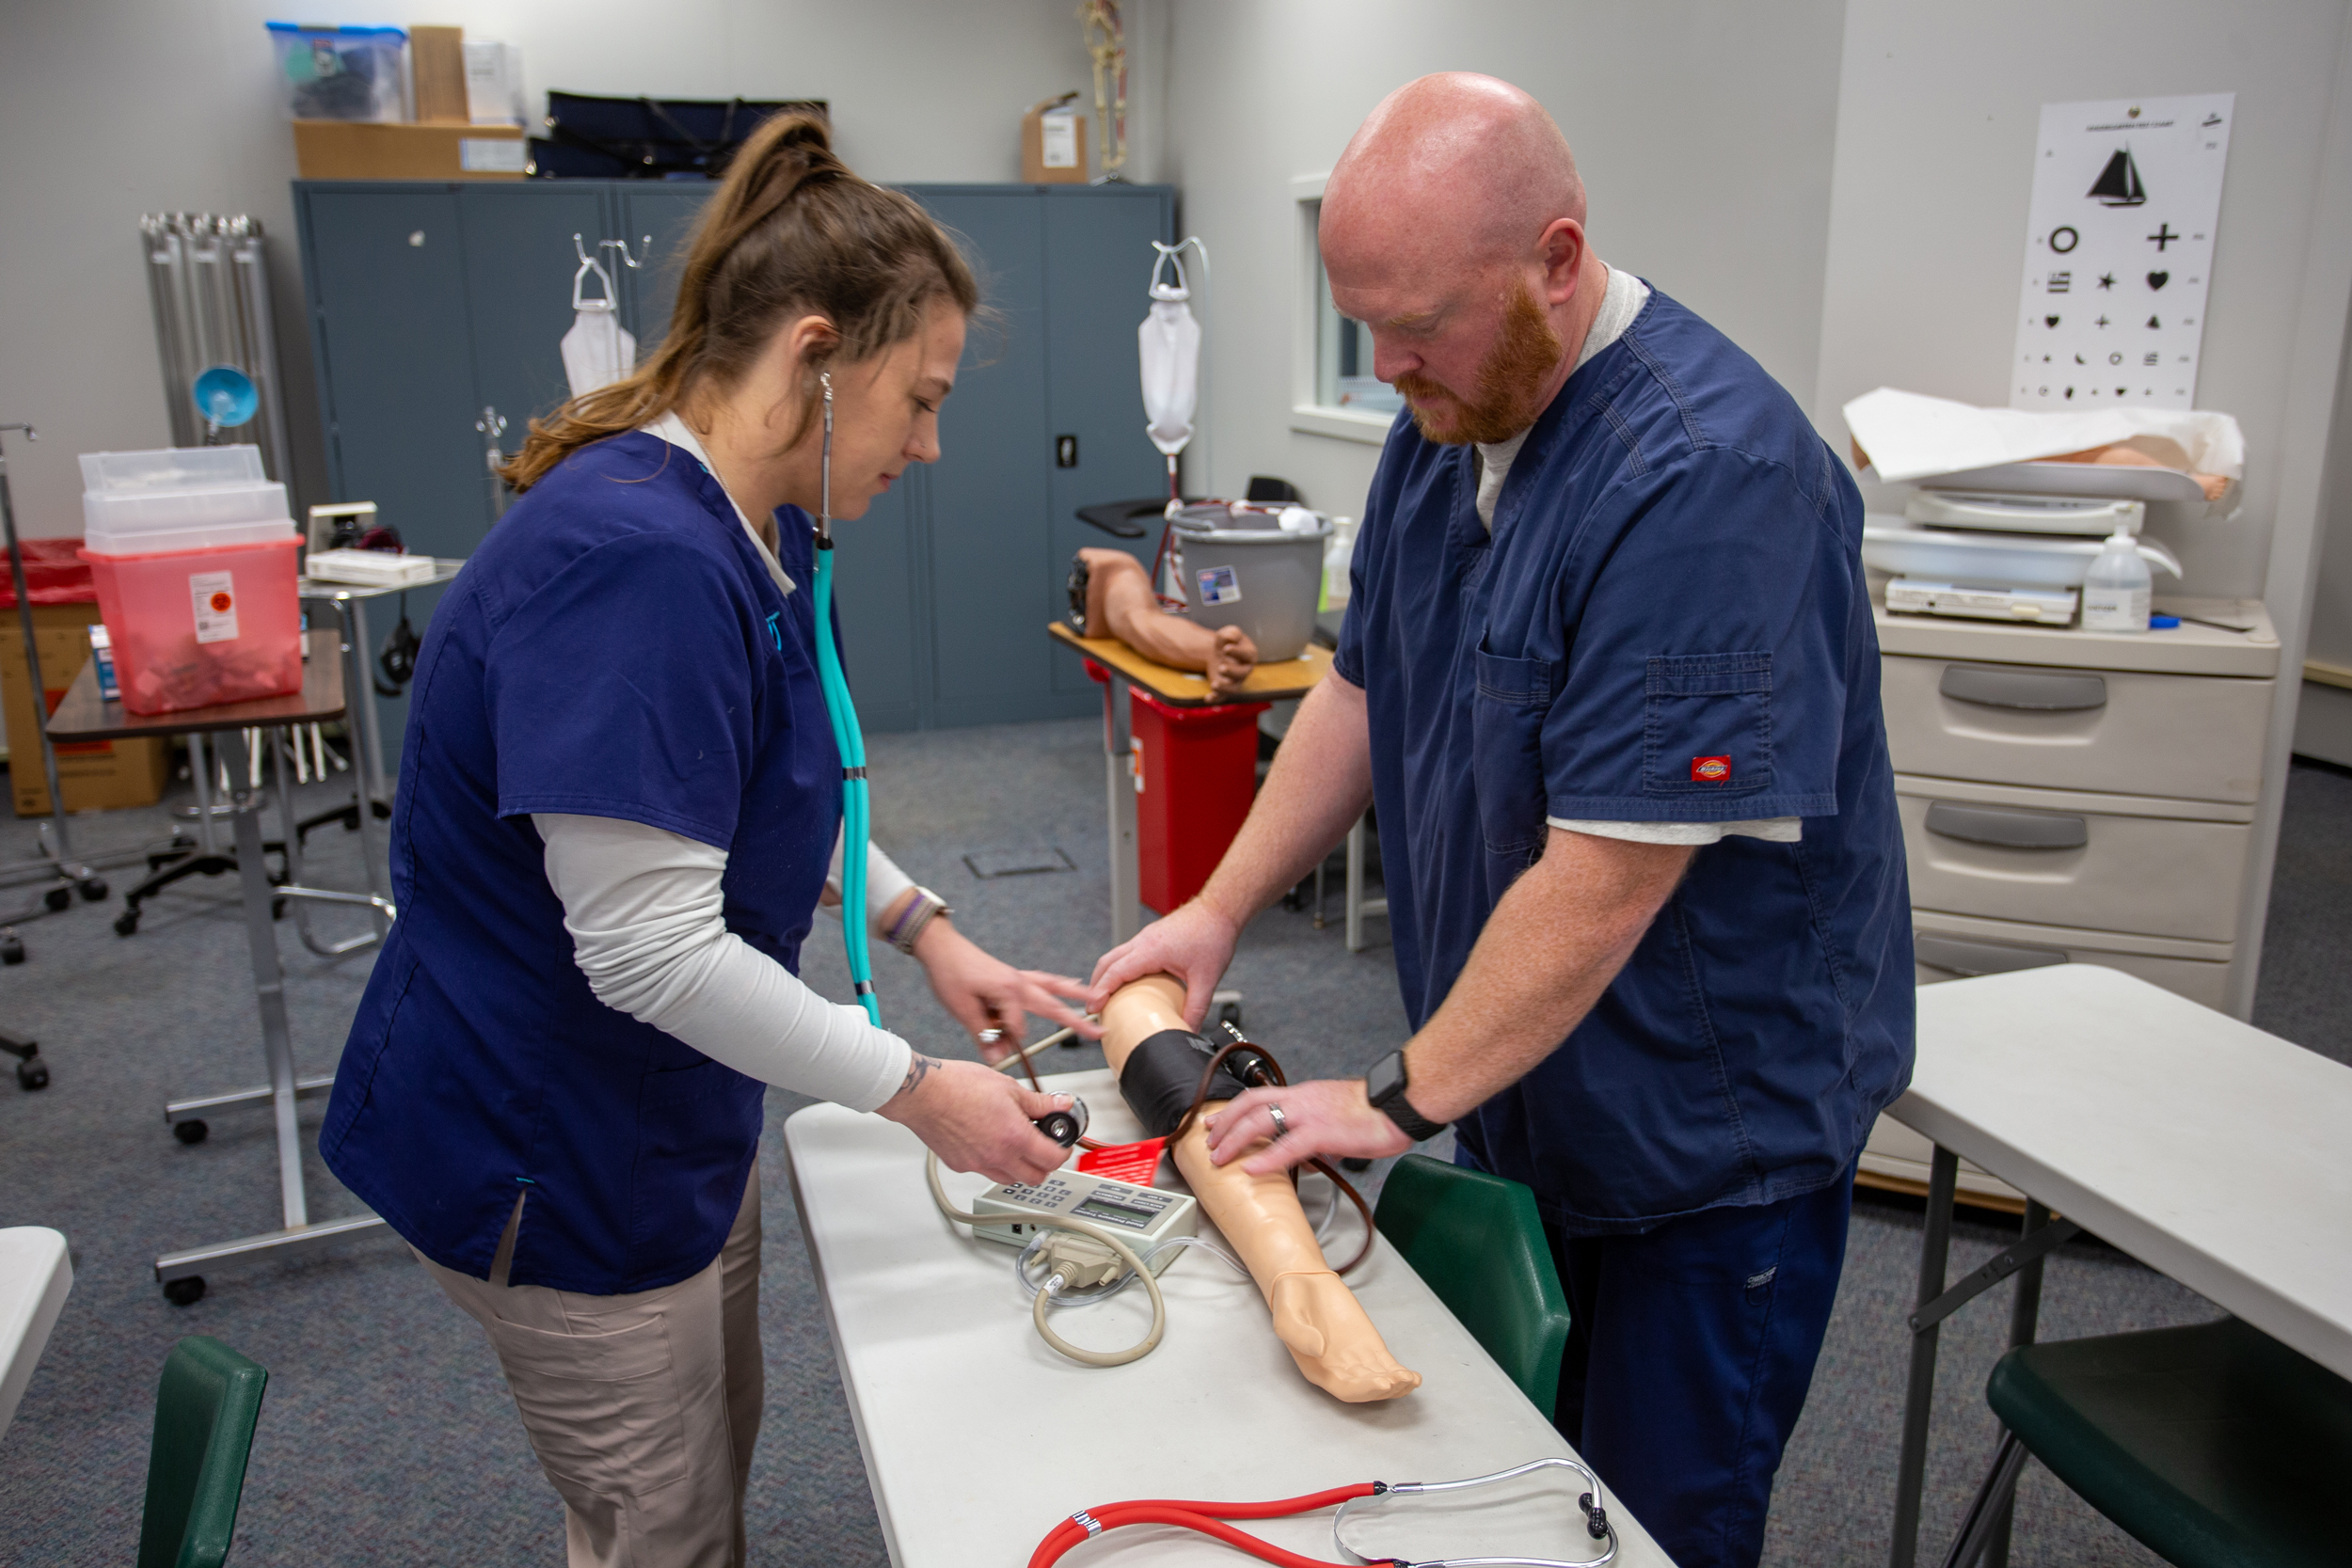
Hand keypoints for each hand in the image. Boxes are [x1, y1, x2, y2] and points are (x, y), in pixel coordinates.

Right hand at [877, 1053, 1073, 1185]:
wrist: (923, 1093)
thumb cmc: (958, 1086)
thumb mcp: (1008, 1087)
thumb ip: (1039, 1102)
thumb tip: (1061, 1104)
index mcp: (1015, 1137)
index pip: (1053, 1160)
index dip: (1063, 1151)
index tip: (1061, 1143)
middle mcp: (997, 1157)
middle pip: (1034, 1178)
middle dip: (1044, 1165)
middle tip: (1043, 1147)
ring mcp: (977, 1164)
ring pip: (1009, 1179)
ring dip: (1019, 1168)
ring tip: (1015, 1145)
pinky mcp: (960, 1165)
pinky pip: (984, 1172)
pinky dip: (993, 1163)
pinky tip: (989, 1142)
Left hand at [913, 919, 1098, 1059]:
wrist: (942, 948)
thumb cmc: (949, 974)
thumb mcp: (962, 1010)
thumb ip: (983, 1034)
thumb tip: (997, 1056)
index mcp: (1008, 990)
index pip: (1017, 1028)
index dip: (1005, 1040)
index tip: (992, 1046)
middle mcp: (1019, 982)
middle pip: (1054, 1005)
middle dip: (1077, 1021)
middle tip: (1098, 1032)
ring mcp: (1019, 977)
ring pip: (1055, 988)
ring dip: (1076, 996)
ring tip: (1096, 1001)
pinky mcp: (1014, 976)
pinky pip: (1045, 980)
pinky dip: (1060, 984)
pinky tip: (1072, 983)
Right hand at [1087, 899, 1240, 1027]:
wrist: (1220, 909)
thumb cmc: (1213, 935)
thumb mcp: (1207, 979)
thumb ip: (1196, 1008)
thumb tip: (1189, 1031)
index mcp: (1151, 950)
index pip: (1116, 972)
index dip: (1101, 992)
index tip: (1092, 1009)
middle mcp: (1143, 940)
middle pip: (1107, 962)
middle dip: (1096, 985)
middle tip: (1094, 1007)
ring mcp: (1147, 936)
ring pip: (1116, 955)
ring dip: (1107, 975)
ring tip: (1107, 997)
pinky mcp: (1153, 936)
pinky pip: (1128, 952)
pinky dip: (1120, 968)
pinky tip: (1129, 981)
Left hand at [1204, 1078, 1410, 1175]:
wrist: (1397, 1103)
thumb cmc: (1374, 1111)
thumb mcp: (1337, 1118)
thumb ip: (1321, 1135)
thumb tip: (1317, 1157)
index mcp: (1304, 1095)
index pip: (1259, 1095)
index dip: (1233, 1109)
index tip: (1215, 1121)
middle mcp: (1301, 1100)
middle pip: (1250, 1105)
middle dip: (1225, 1124)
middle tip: (1209, 1141)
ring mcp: (1309, 1114)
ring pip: (1260, 1120)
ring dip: (1235, 1139)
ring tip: (1220, 1156)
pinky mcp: (1323, 1132)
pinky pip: (1288, 1146)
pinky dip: (1266, 1158)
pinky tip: (1252, 1168)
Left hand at [1205, 625, 1257, 694]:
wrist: (1220, 652)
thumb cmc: (1228, 641)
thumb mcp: (1229, 633)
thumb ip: (1231, 633)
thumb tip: (1231, 637)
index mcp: (1249, 655)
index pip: (1247, 655)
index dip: (1238, 652)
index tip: (1226, 648)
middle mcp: (1244, 670)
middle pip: (1241, 674)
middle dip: (1231, 672)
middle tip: (1221, 667)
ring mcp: (1235, 681)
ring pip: (1233, 689)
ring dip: (1224, 689)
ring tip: (1214, 685)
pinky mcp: (1225, 689)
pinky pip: (1222, 697)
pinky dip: (1215, 699)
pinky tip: (1207, 699)